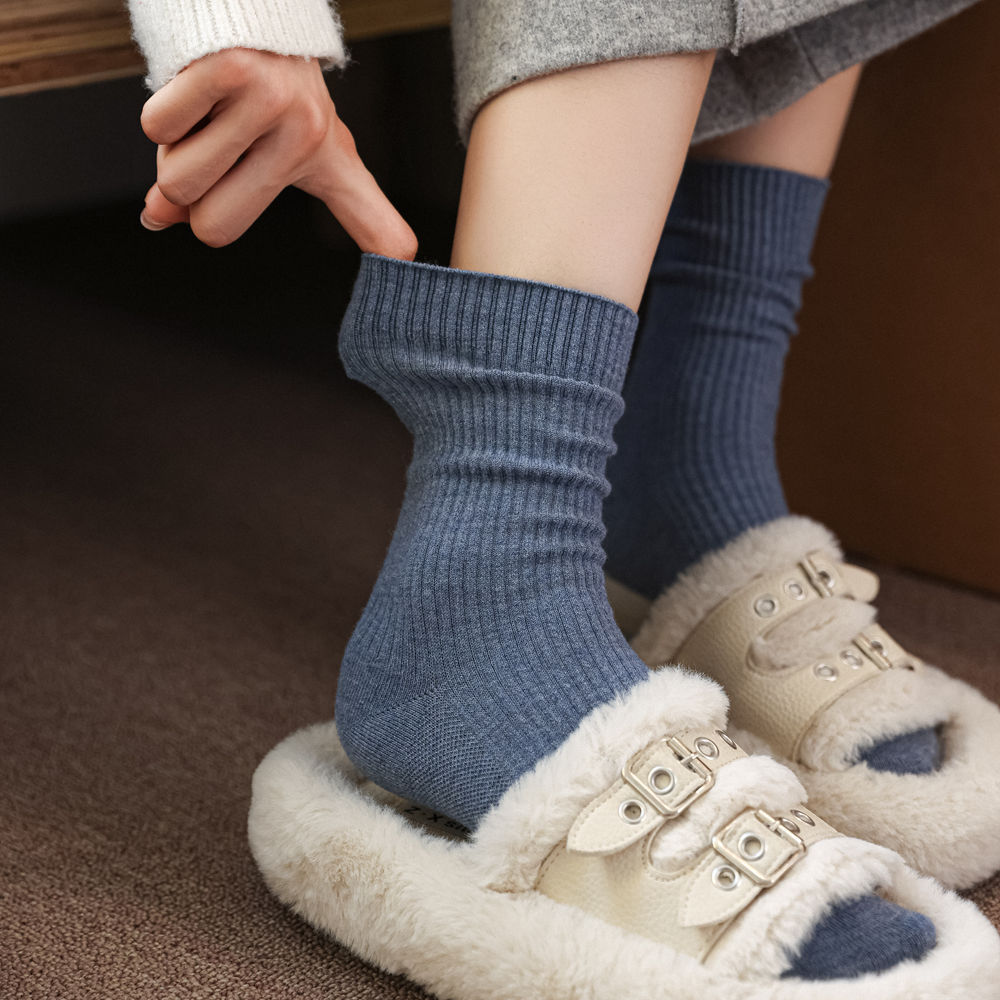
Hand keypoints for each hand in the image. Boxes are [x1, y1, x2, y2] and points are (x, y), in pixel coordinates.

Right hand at [139, 48, 416, 256]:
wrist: (249, 7)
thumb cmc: (267, 89)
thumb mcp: (291, 149)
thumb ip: (236, 203)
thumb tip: (158, 216)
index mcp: (330, 163)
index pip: (372, 219)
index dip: (383, 240)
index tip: (408, 265)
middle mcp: (308, 136)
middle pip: (213, 223)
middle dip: (194, 195)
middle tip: (219, 149)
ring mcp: (270, 102)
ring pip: (179, 178)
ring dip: (172, 150)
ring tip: (209, 114)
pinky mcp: (227, 69)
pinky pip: (159, 127)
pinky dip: (160, 114)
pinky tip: (193, 87)